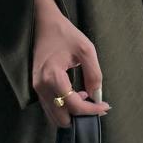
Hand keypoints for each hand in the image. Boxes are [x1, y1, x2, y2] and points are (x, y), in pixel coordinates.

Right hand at [32, 0, 109, 127]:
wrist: (43, 24)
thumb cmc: (64, 33)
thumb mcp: (86, 50)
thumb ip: (94, 74)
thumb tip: (97, 96)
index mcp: (53, 76)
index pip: (74, 105)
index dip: (92, 110)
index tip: (105, 106)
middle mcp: (41, 86)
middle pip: (62, 118)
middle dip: (80, 116)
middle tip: (95, 105)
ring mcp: (37, 89)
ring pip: (55, 116)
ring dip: (72, 113)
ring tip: (86, 97)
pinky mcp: (37, 88)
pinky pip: (51, 107)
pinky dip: (65, 107)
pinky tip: (76, 94)